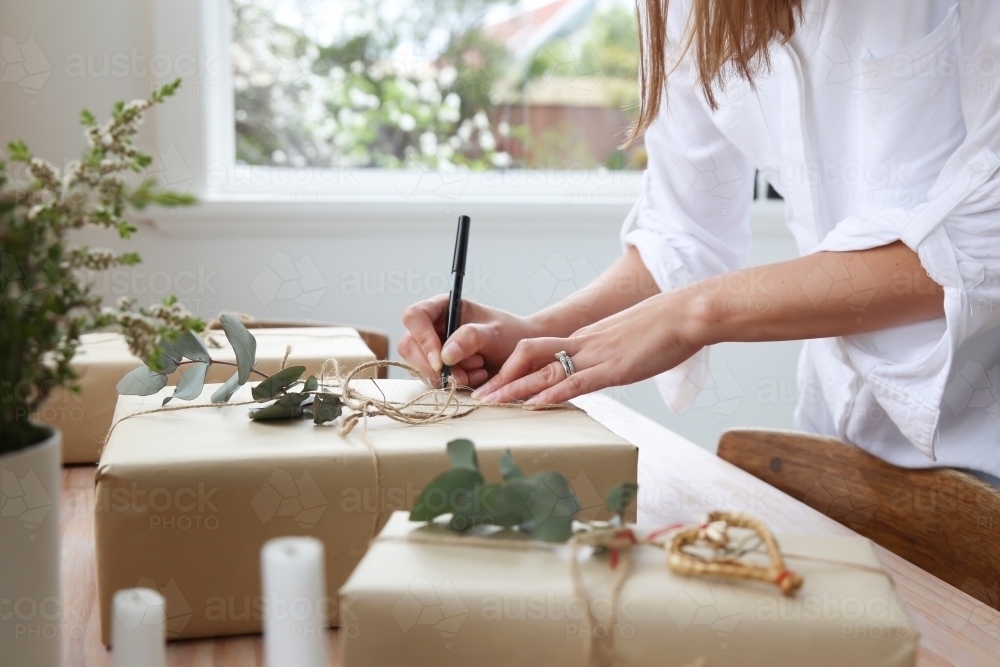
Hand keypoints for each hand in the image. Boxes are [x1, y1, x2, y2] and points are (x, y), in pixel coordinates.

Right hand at [398, 295, 541, 387]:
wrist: (522, 356)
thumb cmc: (510, 335)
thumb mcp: (495, 333)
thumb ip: (471, 338)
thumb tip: (445, 355)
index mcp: (442, 307)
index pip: (414, 316)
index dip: (422, 338)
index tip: (441, 360)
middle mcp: (432, 327)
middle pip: (409, 346)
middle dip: (434, 366)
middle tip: (463, 375)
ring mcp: (432, 349)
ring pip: (419, 368)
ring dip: (448, 376)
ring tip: (478, 370)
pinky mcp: (437, 369)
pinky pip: (433, 381)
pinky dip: (453, 385)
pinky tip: (476, 378)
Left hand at [471, 292, 704, 404]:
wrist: (687, 313)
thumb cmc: (666, 327)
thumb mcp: (629, 341)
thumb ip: (611, 353)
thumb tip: (607, 365)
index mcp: (587, 338)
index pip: (540, 351)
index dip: (515, 367)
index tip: (498, 383)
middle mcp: (583, 344)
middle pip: (529, 356)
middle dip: (503, 377)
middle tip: (481, 396)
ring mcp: (596, 355)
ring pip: (544, 370)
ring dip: (515, 389)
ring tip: (492, 403)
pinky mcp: (613, 368)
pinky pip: (574, 382)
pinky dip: (550, 395)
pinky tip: (533, 405)